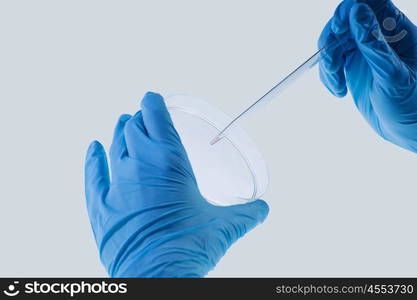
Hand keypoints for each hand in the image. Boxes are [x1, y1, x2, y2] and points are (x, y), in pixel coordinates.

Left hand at [84, 92, 268, 276]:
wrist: (157, 276)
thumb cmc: (190, 247)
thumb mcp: (224, 226)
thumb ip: (247, 214)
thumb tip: (263, 209)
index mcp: (170, 162)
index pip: (156, 118)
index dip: (153, 104)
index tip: (153, 98)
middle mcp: (140, 166)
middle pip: (134, 129)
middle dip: (139, 119)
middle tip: (144, 117)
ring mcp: (117, 185)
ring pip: (115, 145)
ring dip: (120, 131)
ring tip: (123, 122)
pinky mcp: (101, 207)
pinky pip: (93, 175)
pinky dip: (93, 159)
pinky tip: (93, 148)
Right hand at [318, 0, 416, 151]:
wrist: (406, 130)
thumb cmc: (412, 103)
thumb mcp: (392, 74)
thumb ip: (373, 43)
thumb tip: (357, 12)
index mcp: (396, 30)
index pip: (371, 4)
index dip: (351, 9)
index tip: (340, 25)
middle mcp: (377, 37)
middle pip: (344, 21)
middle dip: (333, 40)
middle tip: (333, 63)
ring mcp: (362, 52)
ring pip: (333, 43)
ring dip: (327, 62)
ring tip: (336, 83)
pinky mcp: (351, 68)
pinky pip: (330, 64)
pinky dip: (327, 76)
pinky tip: (338, 91)